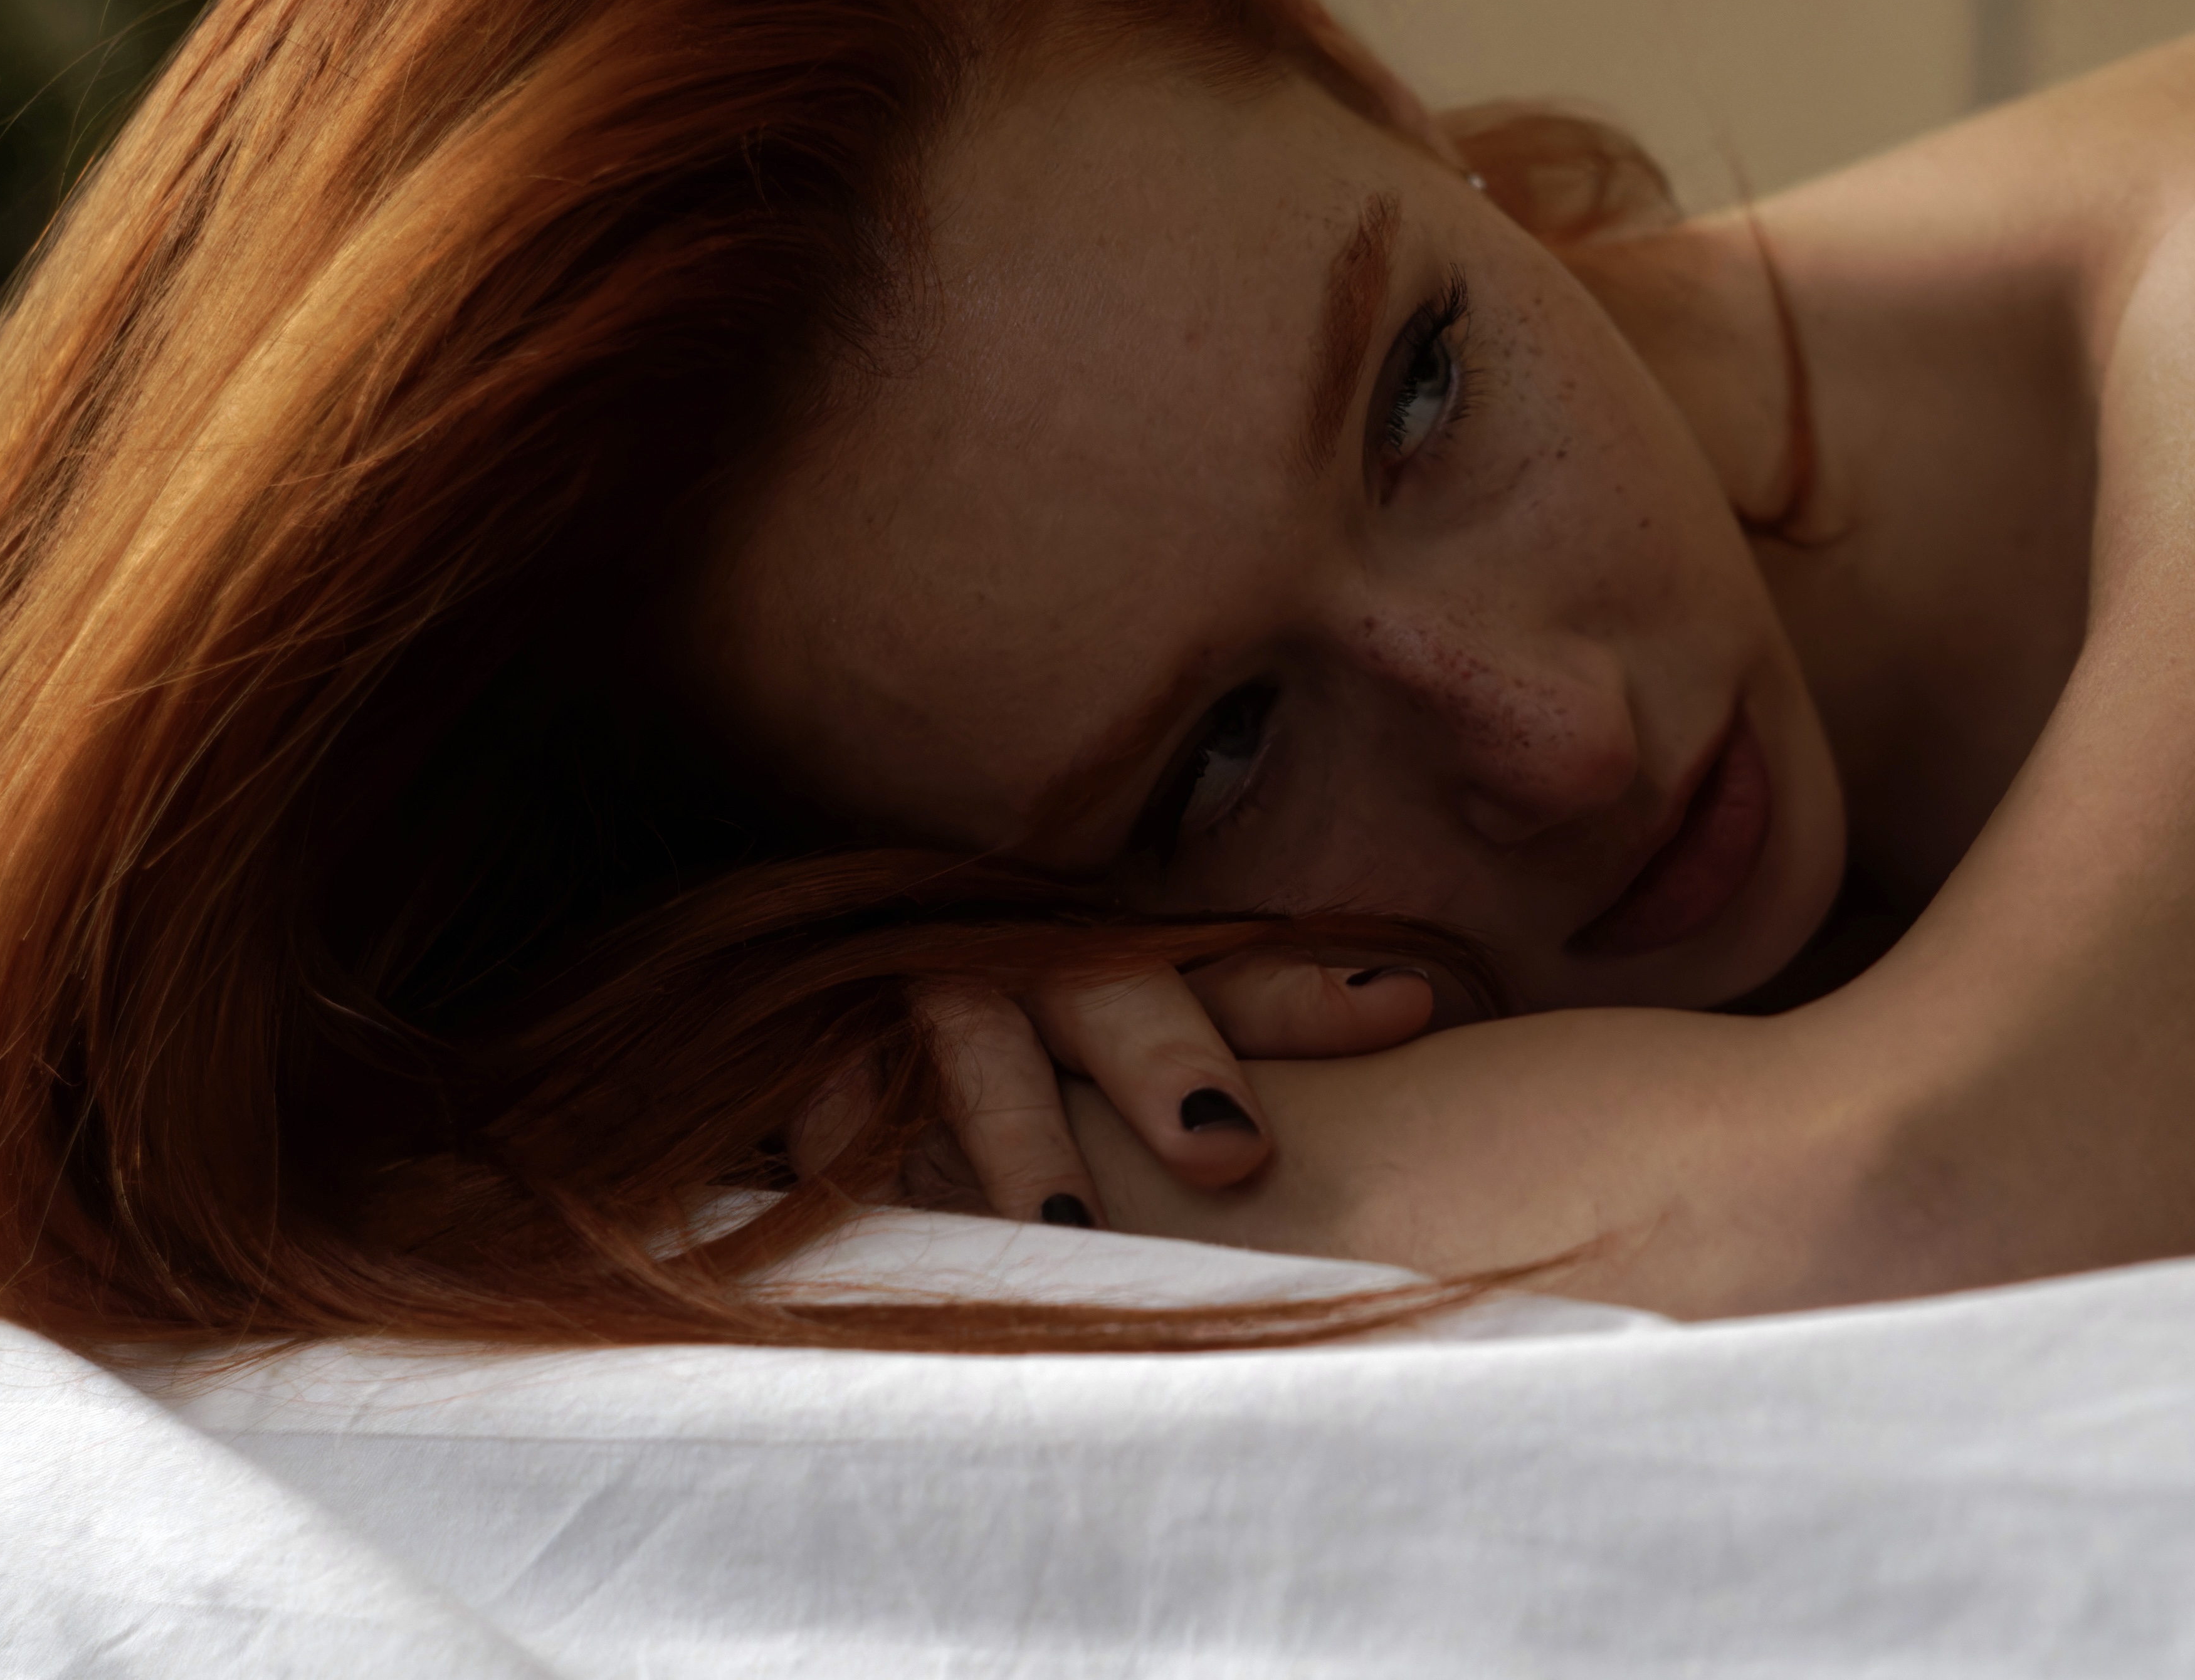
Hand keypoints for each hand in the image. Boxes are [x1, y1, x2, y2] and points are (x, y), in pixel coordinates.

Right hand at [787, 953, 1434, 1226]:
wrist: (785, 966)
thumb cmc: (990, 1023)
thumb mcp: (1100, 1023)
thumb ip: (1230, 1032)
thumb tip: (1409, 1029)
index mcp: (1107, 960)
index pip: (1223, 969)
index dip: (1305, 992)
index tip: (1407, 1007)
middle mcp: (1022, 962)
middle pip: (1106, 993)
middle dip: (1169, 1066)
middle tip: (1230, 1155)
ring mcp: (910, 996)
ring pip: (973, 1050)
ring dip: (1021, 1136)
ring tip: (1065, 1234)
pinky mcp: (801, 1042)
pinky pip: (825, 1087)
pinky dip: (847, 1129)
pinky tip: (871, 1182)